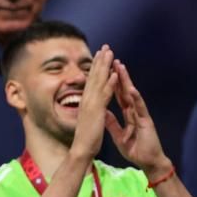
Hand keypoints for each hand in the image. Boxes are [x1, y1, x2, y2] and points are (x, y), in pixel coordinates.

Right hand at [69, 45, 117, 162]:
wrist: (82, 149)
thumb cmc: (86, 137)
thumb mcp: (89, 119)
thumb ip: (91, 109)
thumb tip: (91, 104)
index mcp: (86, 101)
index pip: (91, 80)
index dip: (96, 66)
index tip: (100, 55)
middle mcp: (87, 99)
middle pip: (94, 76)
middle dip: (100, 61)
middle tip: (105, 46)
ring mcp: (91, 104)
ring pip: (99, 81)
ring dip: (104, 66)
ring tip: (110, 53)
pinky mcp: (97, 111)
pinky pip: (104, 95)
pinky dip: (109, 84)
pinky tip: (114, 74)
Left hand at [105, 60, 171, 177]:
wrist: (149, 162)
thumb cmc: (136, 150)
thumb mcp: (119, 136)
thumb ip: (112, 123)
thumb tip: (103, 113)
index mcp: (128, 114)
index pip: (118, 95)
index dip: (112, 83)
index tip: (105, 70)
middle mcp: (135, 111)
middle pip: (125, 90)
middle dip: (119, 75)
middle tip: (112, 60)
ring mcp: (141, 114)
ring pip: (133, 95)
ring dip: (127, 81)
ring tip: (121, 67)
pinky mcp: (147, 121)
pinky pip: (140, 108)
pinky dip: (136, 98)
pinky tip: (131, 89)